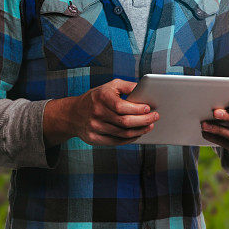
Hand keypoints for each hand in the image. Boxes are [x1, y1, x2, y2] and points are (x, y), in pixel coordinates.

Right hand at [44, 78, 158, 146]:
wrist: (73, 113)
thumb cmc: (97, 97)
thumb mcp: (110, 86)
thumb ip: (128, 86)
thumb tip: (146, 90)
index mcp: (101, 98)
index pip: (122, 107)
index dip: (137, 109)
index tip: (149, 108)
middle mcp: (97, 113)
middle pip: (124, 122)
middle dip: (143, 121)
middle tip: (155, 117)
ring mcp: (95, 128)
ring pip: (122, 133)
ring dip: (139, 131)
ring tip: (150, 126)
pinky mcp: (94, 139)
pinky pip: (116, 142)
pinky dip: (130, 139)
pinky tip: (138, 133)